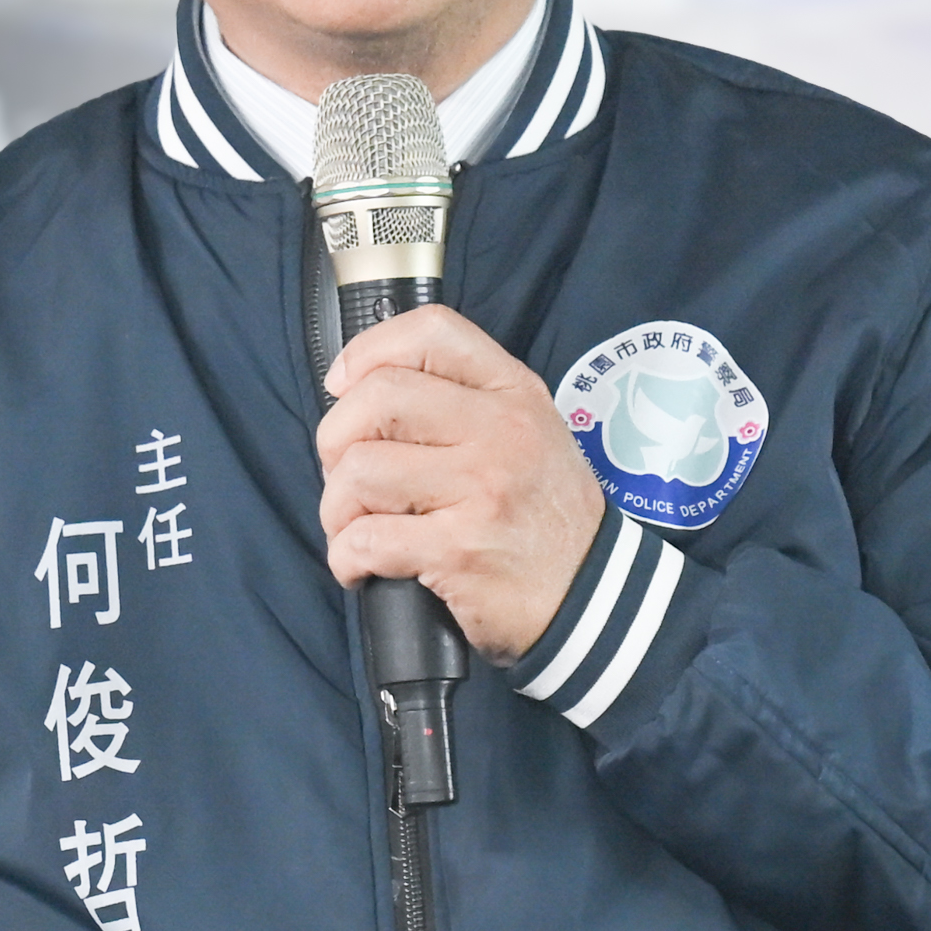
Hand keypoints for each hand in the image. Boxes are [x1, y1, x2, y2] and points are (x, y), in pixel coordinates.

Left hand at [317, 306, 606, 661]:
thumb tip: (360, 391)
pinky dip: (347, 558)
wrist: (594, 599)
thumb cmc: (545, 518)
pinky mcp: (460, 550)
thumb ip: (465, 401)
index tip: (343, 387)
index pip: (432, 331)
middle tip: (347, 478)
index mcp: (514, 394)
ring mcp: (482, 489)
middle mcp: (501, 431)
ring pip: (360, 470)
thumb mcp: (531, 433)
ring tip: (357, 530)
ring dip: (338, 509)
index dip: (368, 349)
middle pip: (378, 397)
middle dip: (336, 440)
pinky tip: (363, 569)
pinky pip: (366, 539)